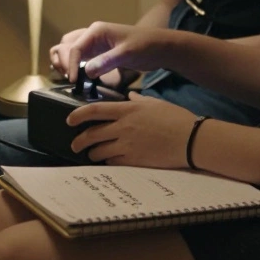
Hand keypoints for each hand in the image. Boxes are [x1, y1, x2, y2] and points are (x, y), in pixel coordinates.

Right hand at [50, 27, 138, 87]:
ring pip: (70, 51)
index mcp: (96, 31)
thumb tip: (86, 71)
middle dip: (63, 61)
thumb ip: (107, 61)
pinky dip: (75, 67)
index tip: (74, 81)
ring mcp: (94, 44)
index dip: (71, 64)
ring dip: (65, 63)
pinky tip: (79, 78)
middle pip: (66, 46)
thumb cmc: (145, 45)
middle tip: (70, 78)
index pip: (74, 47)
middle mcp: (92, 36)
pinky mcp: (99, 53)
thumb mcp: (127, 53)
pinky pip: (80, 59)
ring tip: (70, 78)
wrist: (160, 47)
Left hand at [67, 92, 198, 168]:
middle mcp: (123, 127)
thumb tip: (130, 97)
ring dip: (92, 153)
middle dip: (79, 141)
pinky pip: (112, 162)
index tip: (69, 120)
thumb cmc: (175, 118)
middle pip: (91, 134)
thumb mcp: (155, 103)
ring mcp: (127, 145)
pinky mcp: (134, 160)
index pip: (94, 110)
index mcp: (127, 110)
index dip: (78, 115)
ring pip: (99, 151)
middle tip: (75, 145)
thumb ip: (138, 101)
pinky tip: (110, 160)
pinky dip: (108, 161)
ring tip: (92, 154)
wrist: (190, 139)